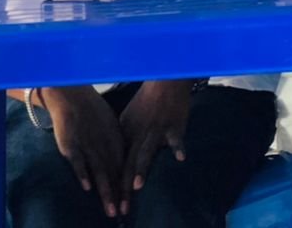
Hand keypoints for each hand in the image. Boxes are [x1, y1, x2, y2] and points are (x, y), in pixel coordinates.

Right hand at [39, 85, 126, 218]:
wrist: (74, 96)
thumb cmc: (93, 113)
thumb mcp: (111, 128)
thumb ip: (116, 145)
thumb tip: (126, 160)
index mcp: (116, 143)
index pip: (124, 169)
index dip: (127, 187)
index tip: (129, 206)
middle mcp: (105, 147)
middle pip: (114, 175)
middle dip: (119, 195)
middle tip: (123, 214)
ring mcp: (90, 147)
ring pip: (100, 172)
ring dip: (106, 191)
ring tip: (111, 209)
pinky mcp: (72, 146)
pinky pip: (79, 161)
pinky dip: (83, 173)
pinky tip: (88, 188)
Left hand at [118, 79, 192, 213]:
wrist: (164, 81)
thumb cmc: (147, 101)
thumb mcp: (129, 119)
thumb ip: (125, 140)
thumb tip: (117, 160)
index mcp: (126, 135)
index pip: (118, 165)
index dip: (114, 185)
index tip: (111, 205)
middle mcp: (138, 136)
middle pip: (129, 165)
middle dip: (124, 188)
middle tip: (122, 209)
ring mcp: (156, 132)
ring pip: (146, 153)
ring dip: (142, 169)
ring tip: (137, 186)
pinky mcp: (174, 126)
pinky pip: (176, 138)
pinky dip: (177, 148)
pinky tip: (180, 159)